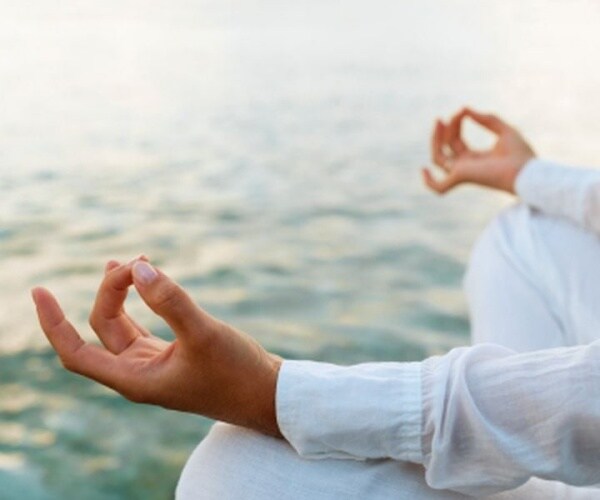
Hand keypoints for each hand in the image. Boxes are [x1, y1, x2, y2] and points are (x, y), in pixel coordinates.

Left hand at [32, 259, 282, 436]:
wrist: (267, 395)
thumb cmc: (237, 373)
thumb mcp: (204, 334)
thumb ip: (171, 301)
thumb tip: (138, 268)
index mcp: (135, 379)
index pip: (76, 353)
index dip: (53, 323)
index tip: (40, 290)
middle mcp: (138, 374)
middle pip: (102, 328)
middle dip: (110, 291)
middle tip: (136, 261)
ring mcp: (155, 364)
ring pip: (121, 326)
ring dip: (120, 294)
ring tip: (128, 262)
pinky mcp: (173, 355)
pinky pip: (142, 325)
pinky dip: (139, 302)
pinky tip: (144, 281)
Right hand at [422, 107, 535, 194]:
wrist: (527, 171)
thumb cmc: (521, 154)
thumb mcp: (504, 129)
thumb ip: (486, 119)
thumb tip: (466, 109)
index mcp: (476, 158)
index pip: (456, 141)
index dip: (456, 124)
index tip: (463, 110)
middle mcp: (467, 166)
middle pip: (446, 147)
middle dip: (445, 130)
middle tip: (446, 116)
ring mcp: (463, 173)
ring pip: (439, 157)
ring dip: (437, 139)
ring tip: (440, 121)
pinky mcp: (462, 177)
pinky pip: (440, 186)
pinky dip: (429, 182)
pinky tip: (423, 170)